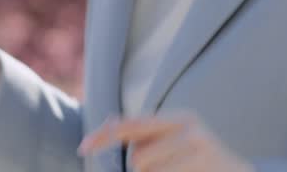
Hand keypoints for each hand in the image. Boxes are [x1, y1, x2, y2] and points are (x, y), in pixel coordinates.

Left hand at [79, 113, 251, 171]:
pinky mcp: (204, 170)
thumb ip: (144, 133)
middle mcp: (191, 131)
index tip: (82, 148)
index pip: (132, 125)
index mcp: (180, 119)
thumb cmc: (201, 159)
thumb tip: (107, 123)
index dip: (104, 136)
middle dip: (141, 170)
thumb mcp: (176, 139)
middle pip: (139, 158)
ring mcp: (200, 153)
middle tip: (165, 168)